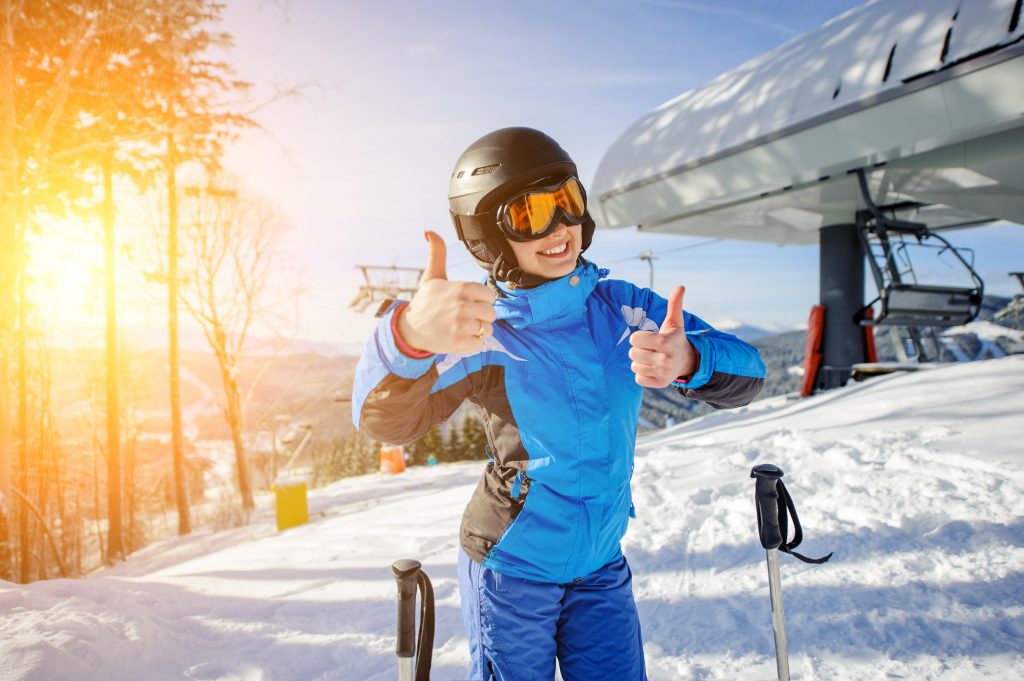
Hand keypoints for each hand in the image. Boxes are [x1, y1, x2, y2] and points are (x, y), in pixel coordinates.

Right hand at [398, 230, 497, 354]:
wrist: (409, 329)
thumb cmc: (425, 302)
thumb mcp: (432, 276)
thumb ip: (437, 253)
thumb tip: (429, 231)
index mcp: (461, 288)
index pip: (490, 296)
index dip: (481, 301)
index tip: (469, 303)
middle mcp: (462, 306)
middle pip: (491, 314)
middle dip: (482, 317)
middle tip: (466, 317)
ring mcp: (461, 325)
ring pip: (487, 330)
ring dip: (478, 332)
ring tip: (463, 328)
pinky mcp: (459, 343)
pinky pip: (480, 345)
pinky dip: (472, 345)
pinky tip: (460, 339)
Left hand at [628, 286, 698, 387]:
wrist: (688, 362)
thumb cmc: (675, 339)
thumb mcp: (675, 322)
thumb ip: (674, 304)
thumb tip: (680, 286)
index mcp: (665, 342)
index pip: (634, 339)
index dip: (638, 337)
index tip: (648, 338)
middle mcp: (665, 359)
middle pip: (632, 353)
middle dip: (639, 350)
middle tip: (650, 349)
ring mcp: (663, 372)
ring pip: (634, 366)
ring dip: (640, 362)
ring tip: (652, 358)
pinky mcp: (660, 383)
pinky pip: (638, 379)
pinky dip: (642, 374)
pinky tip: (652, 369)